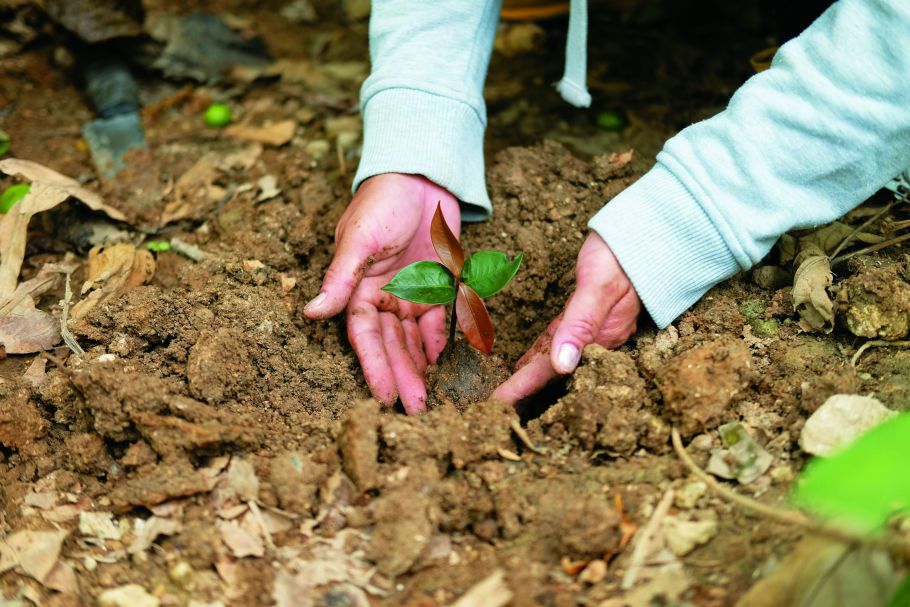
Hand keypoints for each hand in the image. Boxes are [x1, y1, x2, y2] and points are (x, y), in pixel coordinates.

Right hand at [303, 174, 460, 413]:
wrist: (421, 176)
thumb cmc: (382, 202)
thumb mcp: (359, 238)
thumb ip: (340, 278)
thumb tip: (310, 312)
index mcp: (358, 290)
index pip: (365, 337)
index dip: (374, 367)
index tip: (385, 397)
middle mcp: (384, 298)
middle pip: (392, 346)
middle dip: (402, 377)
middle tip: (415, 412)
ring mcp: (412, 295)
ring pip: (416, 341)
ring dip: (422, 368)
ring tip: (430, 400)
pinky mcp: (439, 288)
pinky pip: (441, 322)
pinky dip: (443, 342)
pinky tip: (447, 364)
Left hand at [493, 232, 640, 405]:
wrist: (646, 234)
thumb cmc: (621, 257)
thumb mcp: (599, 287)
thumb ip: (580, 324)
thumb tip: (562, 365)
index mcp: (599, 340)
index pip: (552, 372)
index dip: (522, 389)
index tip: (496, 406)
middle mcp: (595, 342)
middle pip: (550, 374)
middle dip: (522, 392)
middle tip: (491, 411)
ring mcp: (591, 331)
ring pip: (551, 361)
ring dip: (527, 377)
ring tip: (503, 395)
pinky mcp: (585, 317)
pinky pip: (557, 342)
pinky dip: (538, 355)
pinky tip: (524, 365)